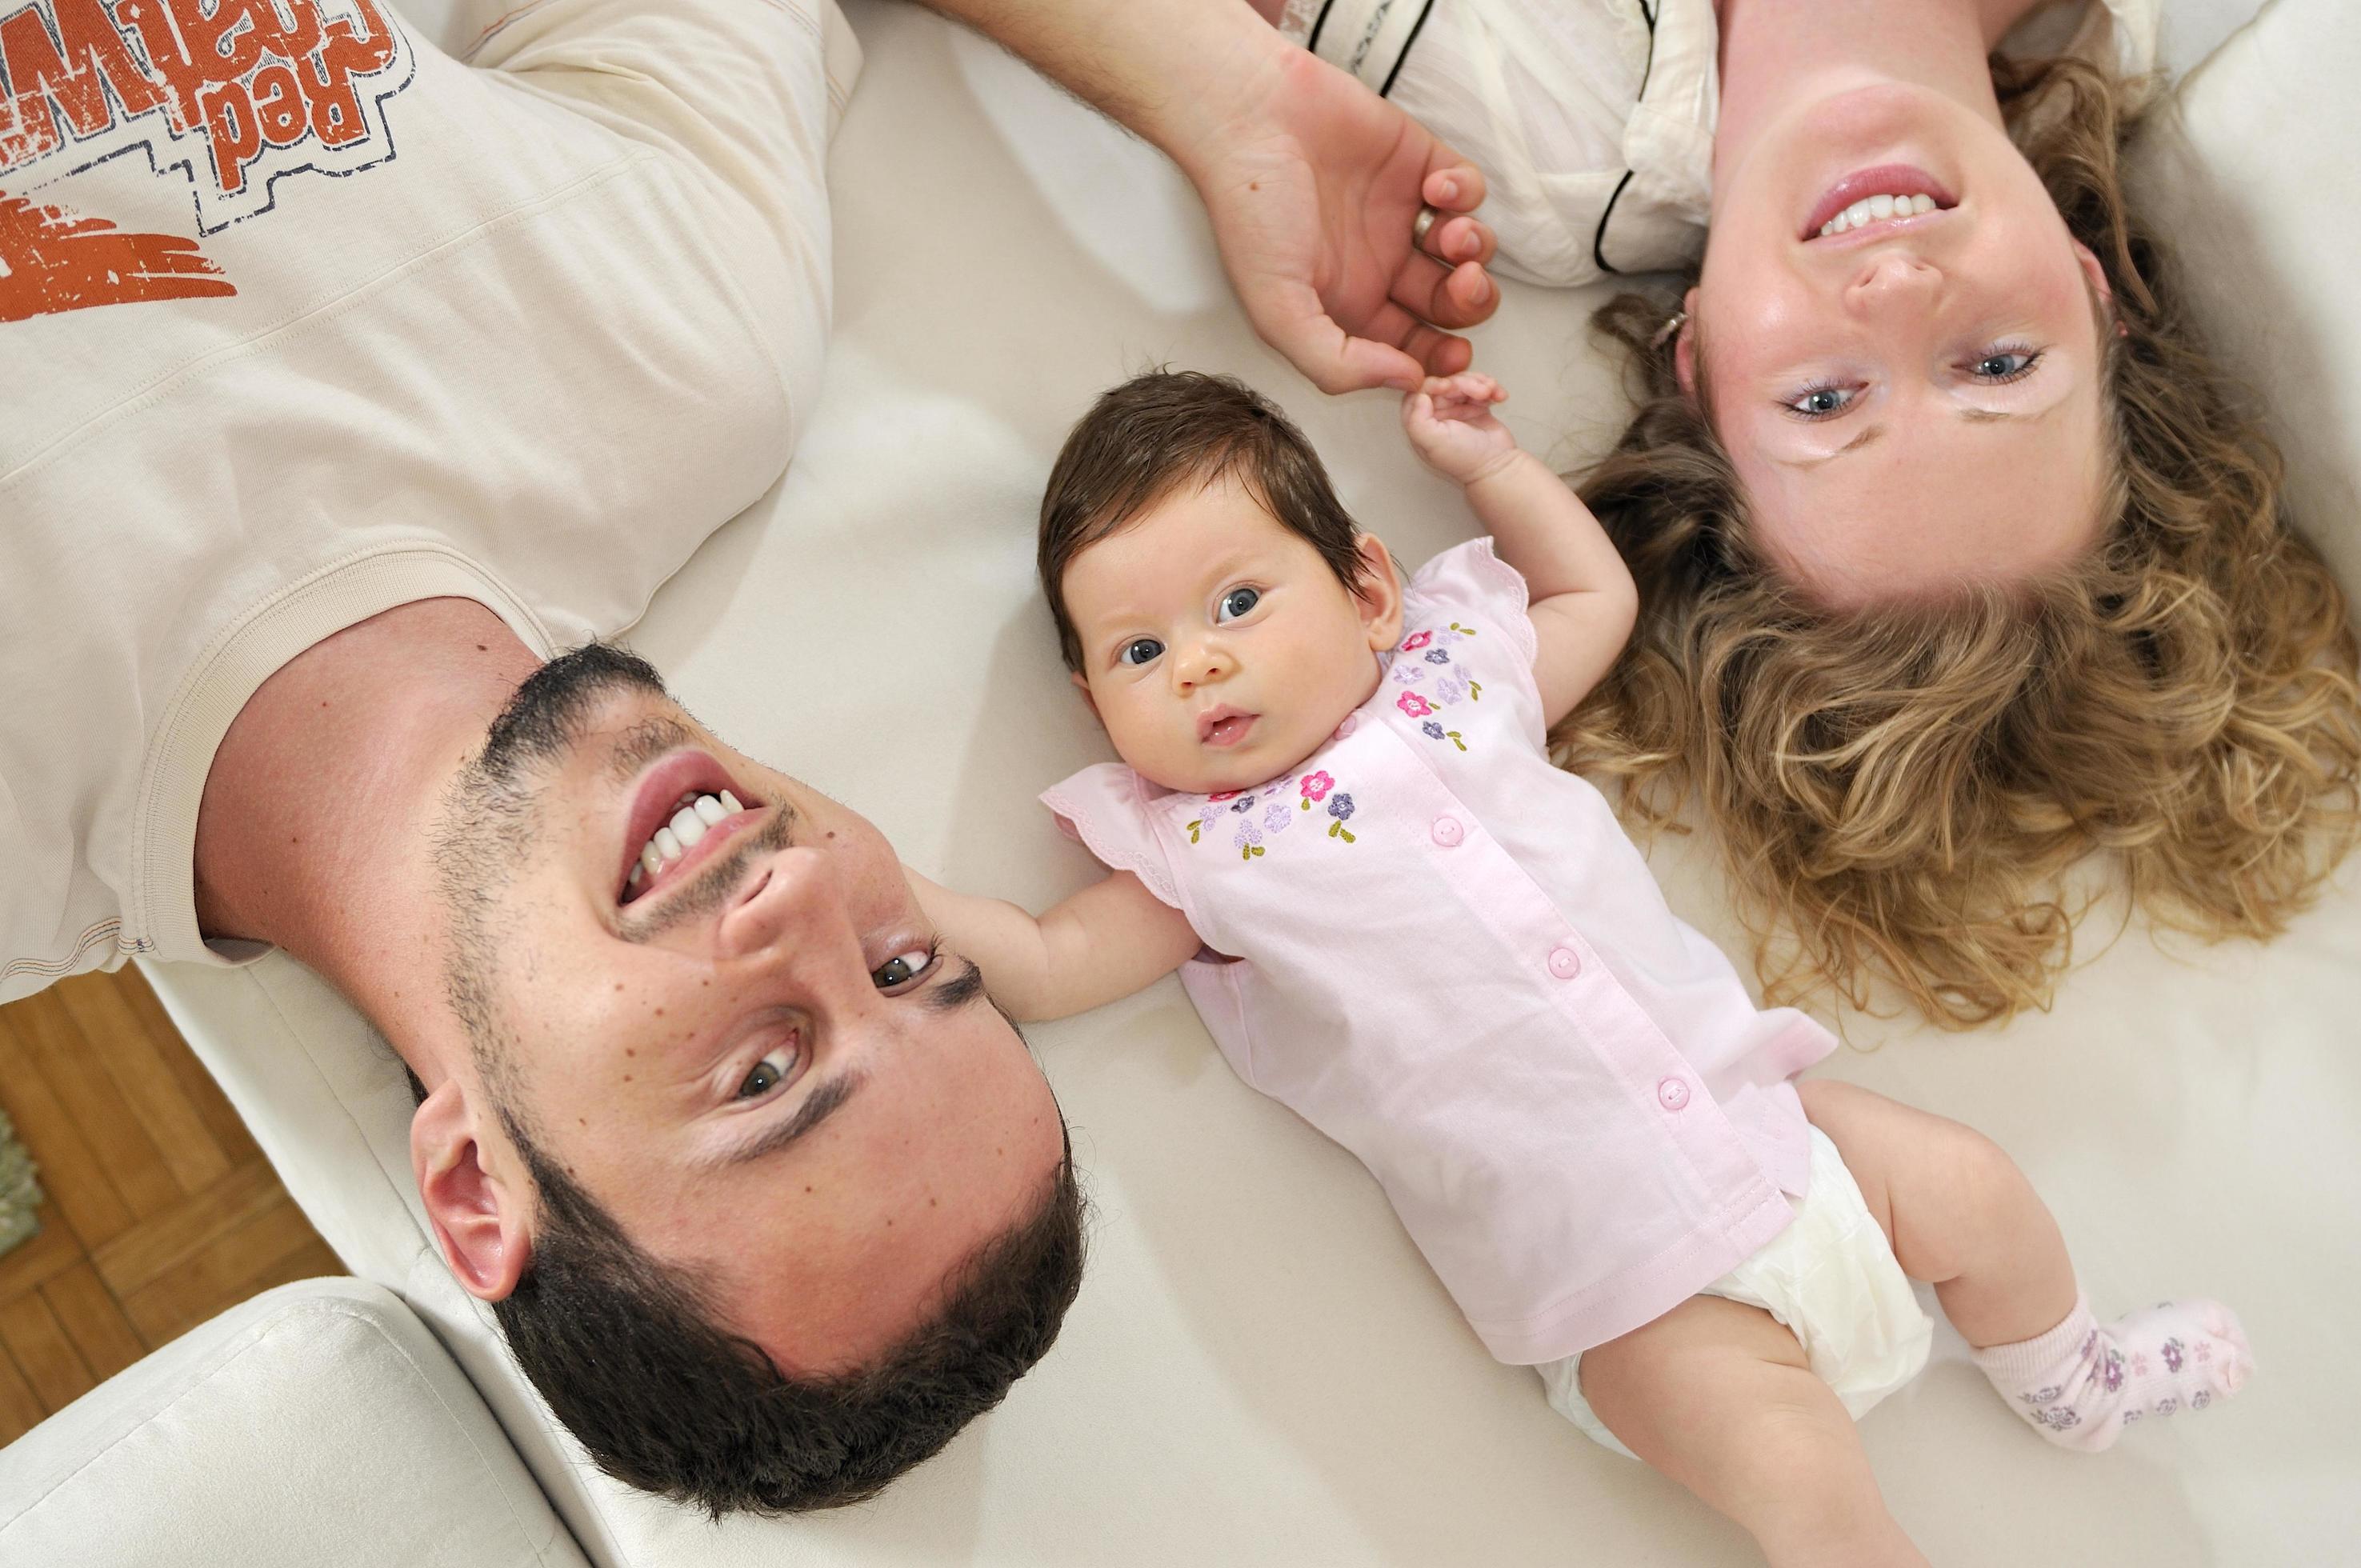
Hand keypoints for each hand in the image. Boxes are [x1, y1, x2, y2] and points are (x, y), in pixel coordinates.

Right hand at [1181, 46, 1499, 394]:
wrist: (1249, 117)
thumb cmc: (1251, 213)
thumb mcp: (1278, 312)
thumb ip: (1337, 363)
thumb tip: (1406, 383)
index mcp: (1349, 305)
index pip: (1413, 348)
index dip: (1442, 359)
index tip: (1456, 356)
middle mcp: (1379, 264)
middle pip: (1451, 303)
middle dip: (1469, 303)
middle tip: (1460, 285)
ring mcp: (1400, 213)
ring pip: (1469, 250)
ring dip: (1475, 249)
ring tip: (1449, 233)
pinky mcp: (1418, 162)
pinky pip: (1470, 188)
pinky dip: (1466, 192)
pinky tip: (1433, 187)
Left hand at [1401, 373, 1517, 483]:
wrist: (1497, 466)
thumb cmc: (1465, 459)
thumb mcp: (1433, 442)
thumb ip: (1417, 420)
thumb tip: (1419, 396)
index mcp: (1421, 423)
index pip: (1418, 394)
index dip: (1431, 384)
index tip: (1447, 387)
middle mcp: (1437, 414)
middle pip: (1444, 384)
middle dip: (1463, 383)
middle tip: (1480, 392)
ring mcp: (1457, 409)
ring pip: (1463, 381)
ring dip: (1480, 383)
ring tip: (1490, 394)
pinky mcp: (1476, 406)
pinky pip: (1480, 387)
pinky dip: (1491, 388)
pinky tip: (1499, 396)